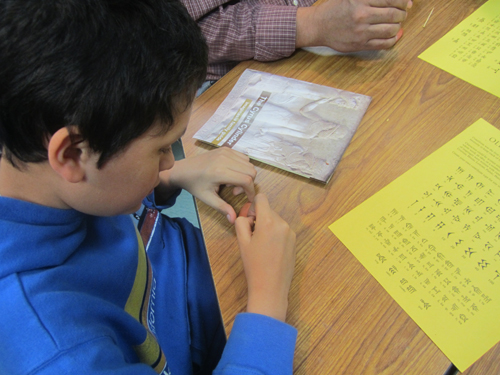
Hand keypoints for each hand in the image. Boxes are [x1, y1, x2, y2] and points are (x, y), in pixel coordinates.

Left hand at [158, 147, 256, 222]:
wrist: (183, 170)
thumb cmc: (195, 185)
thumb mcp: (207, 198)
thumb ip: (222, 208)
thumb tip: (234, 220)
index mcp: (220, 172)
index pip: (247, 180)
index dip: (251, 191)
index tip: (248, 199)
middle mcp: (225, 159)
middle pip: (251, 171)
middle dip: (248, 183)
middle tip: (235, 191)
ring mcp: (226, 151)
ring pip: (249, 163)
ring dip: (245, 174)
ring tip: (232, 182)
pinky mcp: (226, 148)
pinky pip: (243, 157)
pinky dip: (242, 167)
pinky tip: (231, 173)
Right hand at [235, 194, 295, 321]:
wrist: (271, 288)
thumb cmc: (254, 265)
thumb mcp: (242, 242)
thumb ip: (242, 222)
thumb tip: (248, 216)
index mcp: (269, 221)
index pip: (261, 198)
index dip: (253, 206)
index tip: (250, 220)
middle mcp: (282, 224)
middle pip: (268, 211)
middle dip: (260, 219)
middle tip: (253, 237)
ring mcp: (291, 233)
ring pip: (276, 221)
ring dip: (268, 227)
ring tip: (262, 246)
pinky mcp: (295, 241)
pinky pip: (282, 230)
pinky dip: (276, 235)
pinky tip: (271, 251)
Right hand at [296, 0, 412, 51]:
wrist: (318, 26)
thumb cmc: (335, 8)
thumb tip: (397, 0)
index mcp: (360, 0)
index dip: (403, 1)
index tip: (406, 3)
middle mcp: (362, 16)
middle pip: (394, 15)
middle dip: (403, 13)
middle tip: (402, 13)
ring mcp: (361, 32)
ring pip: (391, 30)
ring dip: (398, 26)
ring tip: (396, 23)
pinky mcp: (360, 44)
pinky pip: (384, 44)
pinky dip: (393, 39)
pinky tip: (393, 34)